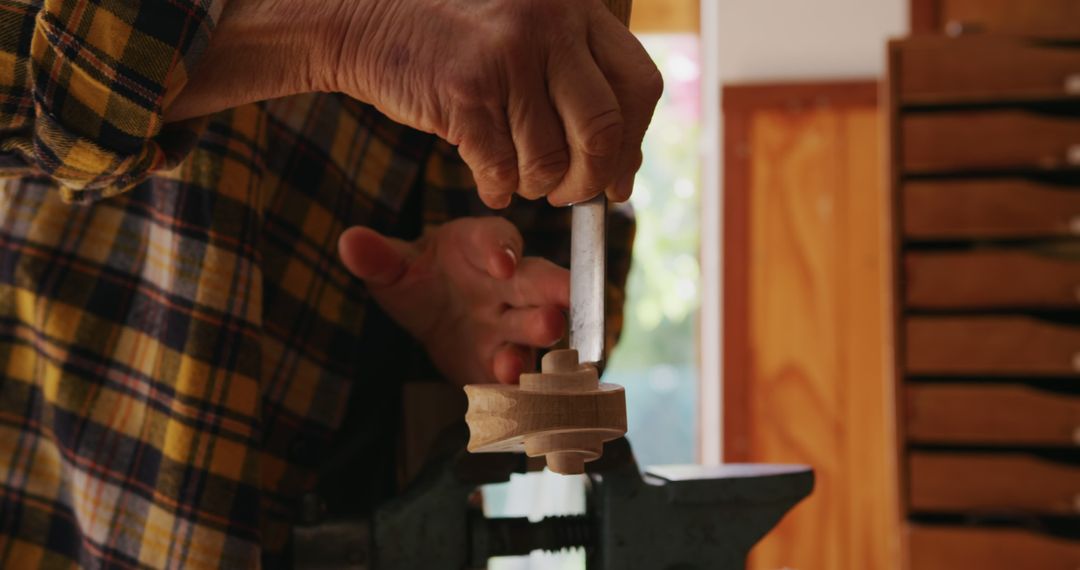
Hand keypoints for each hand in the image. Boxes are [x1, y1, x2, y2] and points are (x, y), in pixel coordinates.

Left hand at [337, 217, 568, 385]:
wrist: (433, 314)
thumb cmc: (421, 278)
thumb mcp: (395, 267)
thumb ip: (378, 257)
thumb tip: (350, 242)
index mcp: (481, 246)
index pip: (497, 239)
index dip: (502, 249)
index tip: (502, 263)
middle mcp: (510, 283)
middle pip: (538, 282)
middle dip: (552, 295)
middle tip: (557, 311)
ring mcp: (513, 324)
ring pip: (535, 328)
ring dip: (534, 346)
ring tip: (519, 364)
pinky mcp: (507, 360)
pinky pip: (519, 371)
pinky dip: (517, 386)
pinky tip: (507, 398)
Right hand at [340, 0, 662, 207]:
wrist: (366, 18)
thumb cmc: (454, 35)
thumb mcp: (529, 28)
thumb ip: (577, 75)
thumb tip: (623, 164)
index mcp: (576, 6)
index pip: (639, 85)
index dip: (635, 140)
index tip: (619, 175)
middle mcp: (550, 24)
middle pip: (604, 129)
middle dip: (591, 178)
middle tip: (572, 194)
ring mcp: (507, 56)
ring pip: (550, 159)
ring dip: (537, 186)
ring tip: (519, 178)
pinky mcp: (465, 92)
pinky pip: (500, 169)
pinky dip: (497, 188)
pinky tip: (488, 181)